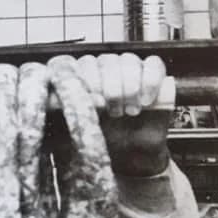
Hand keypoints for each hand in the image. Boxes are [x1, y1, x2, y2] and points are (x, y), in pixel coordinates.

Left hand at [50, 53, 170, 176]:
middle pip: (105, 60)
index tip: (95, 102)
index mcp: (81, 78)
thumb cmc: (101, 141)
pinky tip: (146, 100)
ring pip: (127, 60)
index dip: (87, 80)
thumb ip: (63, 110)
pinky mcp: (152, 75)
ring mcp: (128, 70)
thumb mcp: (75, 129)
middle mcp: (103, 70)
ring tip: (130, 111)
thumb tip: (64, 98)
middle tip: (114, 111)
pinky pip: (153, 64)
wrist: (130, 156)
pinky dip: (151, 80)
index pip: (81, 63)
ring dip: (130, 86)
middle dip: (111, 88)